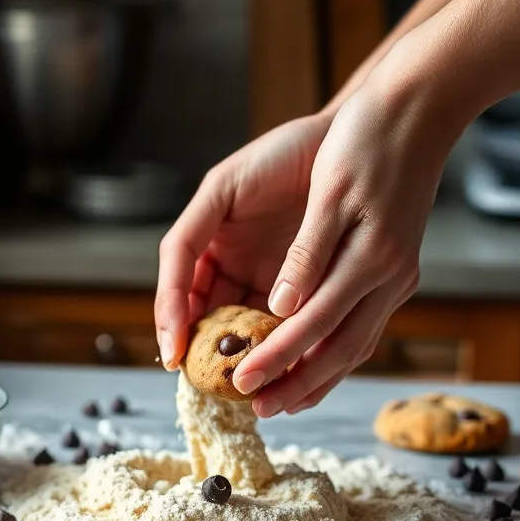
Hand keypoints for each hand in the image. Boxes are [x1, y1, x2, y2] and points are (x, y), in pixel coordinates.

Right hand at [154, 112, 333, 370]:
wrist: (347, 140)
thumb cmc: (279, 156)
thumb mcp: (221, 190)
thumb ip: (190, 238)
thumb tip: (182, 302)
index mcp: (210, 250)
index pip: (183, 298)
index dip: (174, 325)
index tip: (172, 352)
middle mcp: (240, 272)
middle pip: (215, 325)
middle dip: (211, 354)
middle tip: (209, 378)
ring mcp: (276, 284)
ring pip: (254, 333)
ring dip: (251, 357)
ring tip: (247, 380)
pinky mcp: (314, 292)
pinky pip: (298, 329)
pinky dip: (291, 348)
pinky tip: (288, 362)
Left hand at [231, 71, 454, 415]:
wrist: (421, 108)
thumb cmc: (369, 140)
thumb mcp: (332, 191)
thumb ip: (307, 255)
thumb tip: (284, 309)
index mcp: (371, 259)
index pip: (313, 326)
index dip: (276, 358)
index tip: (242, 384)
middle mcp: (389, 276)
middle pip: (339, 350)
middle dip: (298, 382)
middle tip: (260, 410)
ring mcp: (398, 274)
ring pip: (356, 343)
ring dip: (320, 375)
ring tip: (285, 399)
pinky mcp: (398, 267)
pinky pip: (365, 323)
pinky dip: (338, 349)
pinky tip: (318, 360)